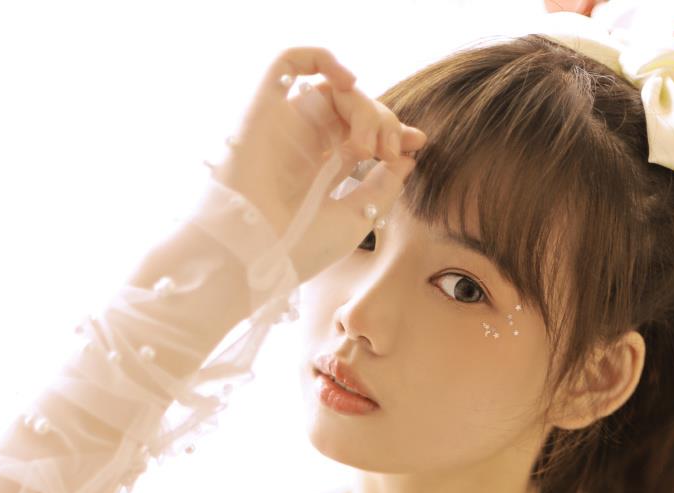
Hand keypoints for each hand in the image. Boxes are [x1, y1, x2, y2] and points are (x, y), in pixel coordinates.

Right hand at [212, 45, 426, 282]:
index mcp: (323, 173)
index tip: (416, 142)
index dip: (393, 132)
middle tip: (386, 152)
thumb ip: (383, 186)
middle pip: (353, 110)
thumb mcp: (357, 217)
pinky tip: (349, 82)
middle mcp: (305, 145)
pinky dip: (321, 58)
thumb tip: (407, 156)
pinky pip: (288, 62)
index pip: (363, 136)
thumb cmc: (302, 246)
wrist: (257, 252)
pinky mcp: (264, 108)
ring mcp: (286, 125)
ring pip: (332, 89)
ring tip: (368, 145)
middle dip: (383, 121)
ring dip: (363, 107)